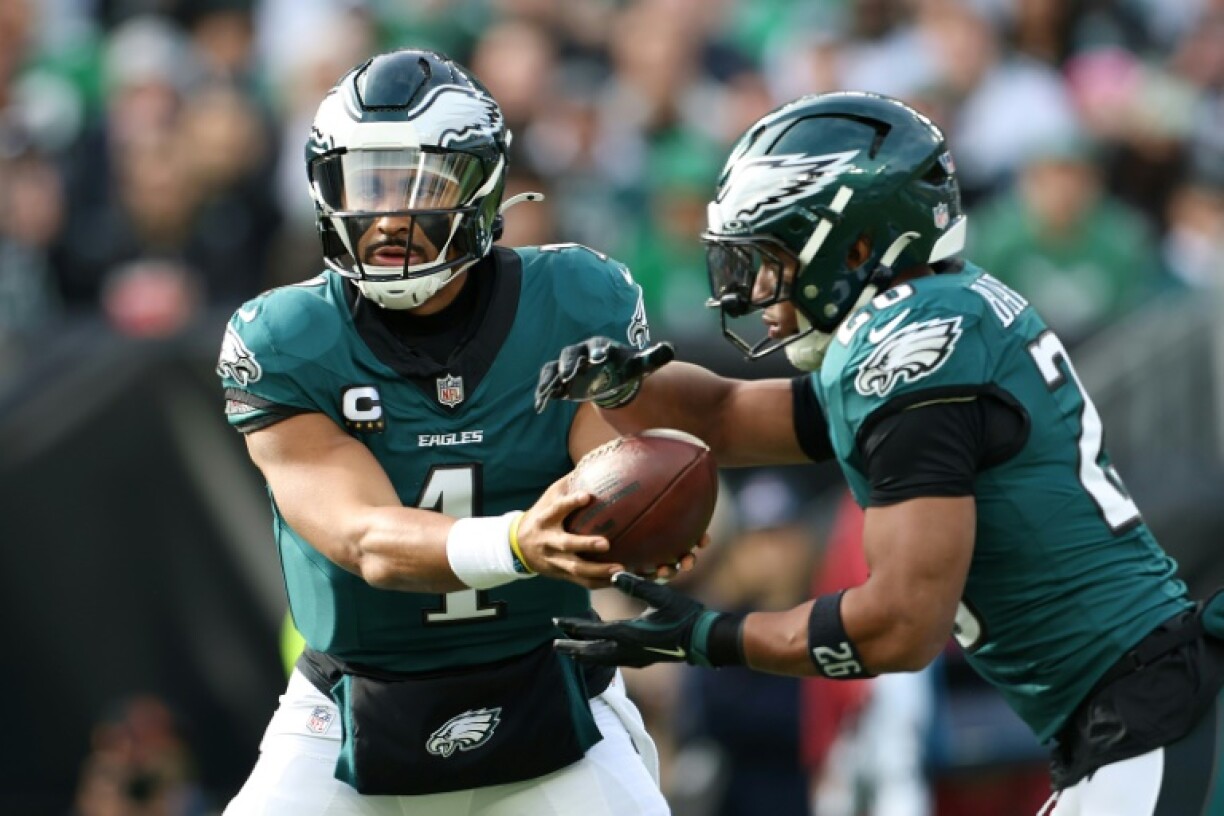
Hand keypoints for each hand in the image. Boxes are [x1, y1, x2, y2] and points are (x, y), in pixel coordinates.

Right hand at [514, 472, 622, 587]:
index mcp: (545, 519)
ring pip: (576, 569)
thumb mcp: (548, 497)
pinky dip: (599, 583)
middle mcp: (549, 541)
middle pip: (567, 545)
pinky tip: (618, 580)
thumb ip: (568, 484)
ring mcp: (554, 560)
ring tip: (619, 569)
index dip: (570, 502)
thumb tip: (593, 463)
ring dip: (598, 571)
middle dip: (585, 545)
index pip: (557, 509)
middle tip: (606, 543)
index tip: (586, 496)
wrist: (517, 546)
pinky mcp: (561, 574)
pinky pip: (581, 582)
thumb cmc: (541, 516)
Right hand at [535, 337, 674, 413]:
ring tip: (550, 391)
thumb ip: (654, 356)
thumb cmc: (625, 368)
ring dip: (552, 379)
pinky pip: (547, 383)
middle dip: (570, 364)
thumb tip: (670, 349)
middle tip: (569, 375)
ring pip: (554, 368)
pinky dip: (543, 393)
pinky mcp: (559, 380)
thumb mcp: (640, 364)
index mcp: (600, 346)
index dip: (598, 350)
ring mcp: (567, 366)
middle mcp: (580, 353)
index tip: (599, 358)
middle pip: (571, 354)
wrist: (610, 376)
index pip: (597, 345)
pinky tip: (540, 406)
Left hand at [554, 572, 726, 666]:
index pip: (593, 631)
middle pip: (591, 652)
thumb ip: (636, 585)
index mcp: (629, 634)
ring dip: (585, 655)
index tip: (556, 623)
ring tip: (572, 652)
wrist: (703, 640)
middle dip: (572, 648)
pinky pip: (614, 661)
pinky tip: (601, 653)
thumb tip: (613, 575)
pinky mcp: (643, 660)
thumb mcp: (661, 595)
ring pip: (602, 660)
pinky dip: (601, 657)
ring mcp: (636, 658)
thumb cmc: (684, 615)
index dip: (573, 627)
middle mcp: (628, 650)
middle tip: (555, 645)